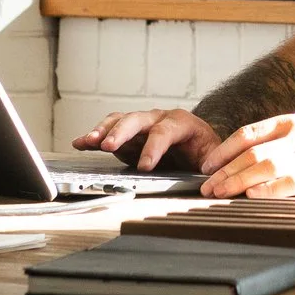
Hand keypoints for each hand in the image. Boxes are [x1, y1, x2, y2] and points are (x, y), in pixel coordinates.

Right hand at [74, 107, 227, 172]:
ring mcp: (142, 124)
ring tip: (88, 141)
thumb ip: (211, 166)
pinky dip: (94, 137)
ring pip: (120, 121)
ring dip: (103, 131)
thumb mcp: (213, 159)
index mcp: (182, 123)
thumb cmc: (206, 154)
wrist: (199, 148)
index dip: (154, 147)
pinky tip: (80, 142)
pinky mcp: (128, 134)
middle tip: (108, 146)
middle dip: (122, 132)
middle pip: (137, 120)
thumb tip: (209, 176)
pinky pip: (109, 131)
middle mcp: (159, 118)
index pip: (166, 131)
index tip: (145, 167)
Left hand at [199, 116, 294, 199]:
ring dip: (239, 181)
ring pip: (267, 167)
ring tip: (221, 193)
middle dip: (225, 171)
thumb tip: (235, 159)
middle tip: (206, 186)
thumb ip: (272, 141)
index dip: (223, 150)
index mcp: (289, 123)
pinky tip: (253, 196)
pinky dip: (269, 190)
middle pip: (253, 153)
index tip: (206, 166)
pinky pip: (291, 184)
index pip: (247, 134)